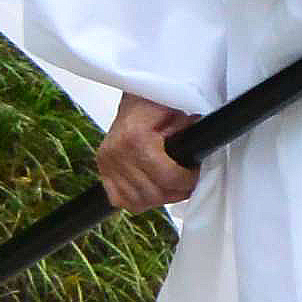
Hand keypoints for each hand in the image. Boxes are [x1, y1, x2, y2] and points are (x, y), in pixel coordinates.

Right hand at [94, 90, 196, 216]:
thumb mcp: (178, 115)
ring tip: (172, 185)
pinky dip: (138, 199)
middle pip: (153, 193)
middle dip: (176, 191)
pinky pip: (119, 199)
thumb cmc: (156, 104)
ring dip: (159, 198)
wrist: (136, 100)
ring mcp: (106, 163)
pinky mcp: (102, 170)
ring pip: (137, 201)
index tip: (195, 174)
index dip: (187, 180)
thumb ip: (187, 136)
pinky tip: (152, 188)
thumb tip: (199, 154)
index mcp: (135, 138)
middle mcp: (116, 153)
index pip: (167, 176)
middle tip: (187, 182)